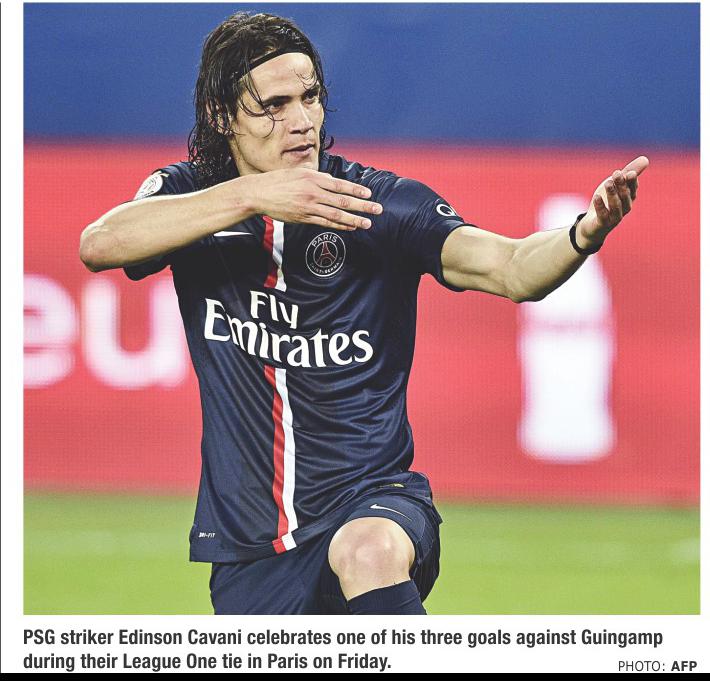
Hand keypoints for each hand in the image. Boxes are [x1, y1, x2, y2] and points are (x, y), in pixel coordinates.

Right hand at [247, 168, 382, 230]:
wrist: (259, 193)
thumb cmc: (278, 181)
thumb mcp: (299, 172)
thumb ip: (317, 177)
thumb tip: (332, 181)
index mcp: (313, 178)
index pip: (340, 185)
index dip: (356, 190)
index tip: (369, 194)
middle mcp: (313, 193)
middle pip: (342, 200)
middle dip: (362, 206)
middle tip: (377, 209)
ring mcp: (309, 207)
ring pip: (336, 214)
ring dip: (353, 220)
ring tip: (367, 223)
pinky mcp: (303, 218)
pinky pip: (325, 223)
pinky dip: (339, 226)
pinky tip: (350, 228)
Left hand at [576, 156, 649, 249]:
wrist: (591, 225)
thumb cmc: (605, 202)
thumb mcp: (615, 185)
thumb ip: (628, 173)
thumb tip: (646, 158)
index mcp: (629, 198)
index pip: (633, 188)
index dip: (631, 181)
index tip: (629, 172)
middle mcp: (624, 208)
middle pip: (625, 196)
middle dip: (622, 185)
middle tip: (616, 173)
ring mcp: (614, 217)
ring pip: (616, 206)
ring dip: (612, 194)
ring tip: (607, 183)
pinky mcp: (603, 224)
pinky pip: (603, 215)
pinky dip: (601, 206)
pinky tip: (596, 197)